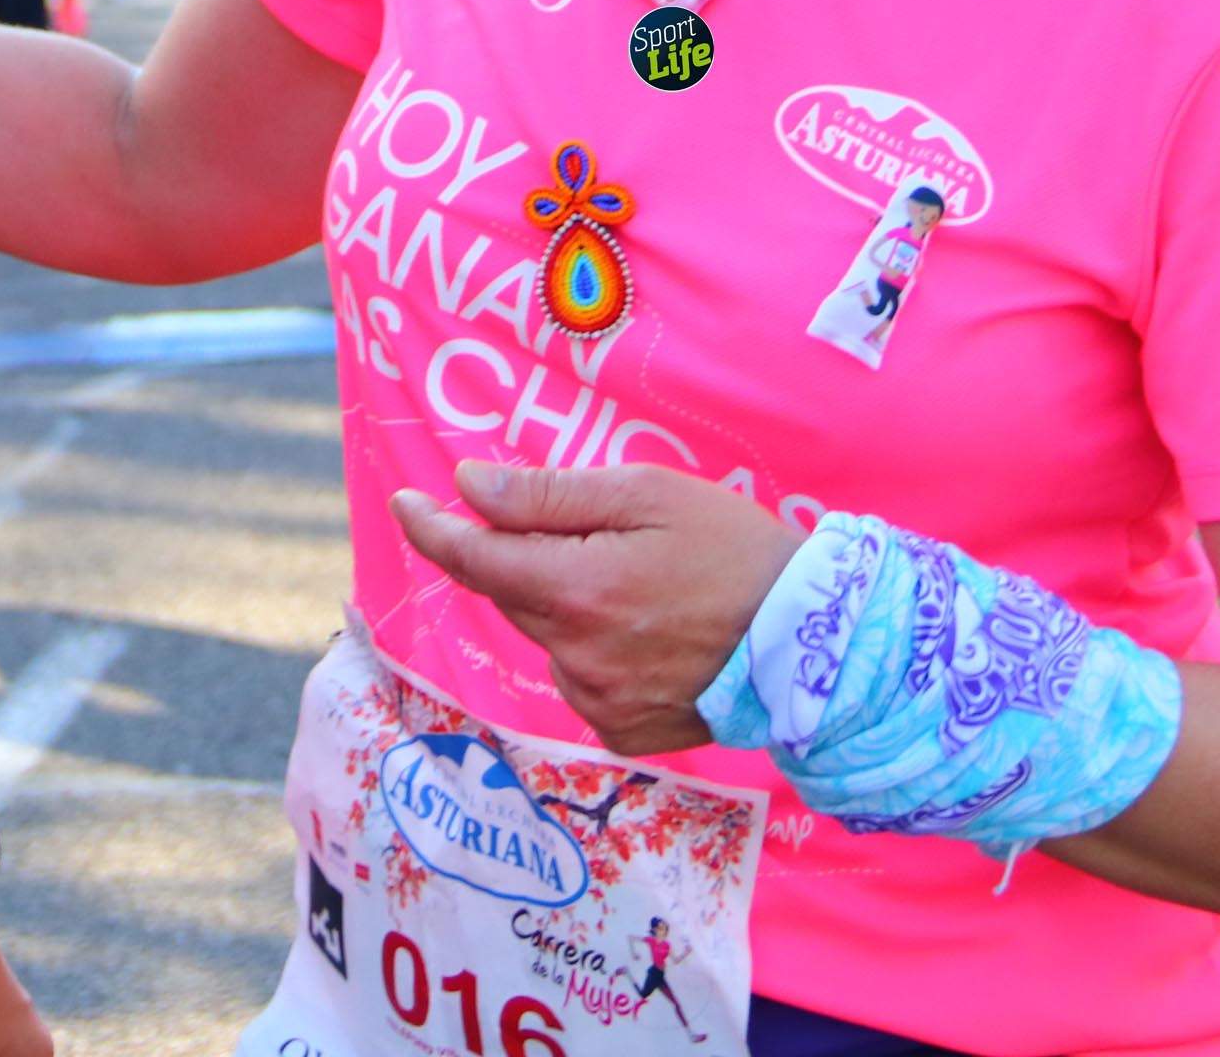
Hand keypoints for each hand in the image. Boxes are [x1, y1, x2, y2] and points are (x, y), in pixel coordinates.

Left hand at [391, 460, 804, 754]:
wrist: (813, 640)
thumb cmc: (733, 549)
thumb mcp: (645, 494)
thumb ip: (548, 496)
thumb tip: (469, 487)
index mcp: (575, 591)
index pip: (474, 560)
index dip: (433, 528)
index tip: (407, 504)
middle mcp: (575, 657)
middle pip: (513, 594)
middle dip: (528, 559)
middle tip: (593, 535)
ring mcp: (597, 703)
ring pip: (548, 637)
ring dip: (569, 606)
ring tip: (646, 589)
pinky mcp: (622, 733)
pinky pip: (582, 680)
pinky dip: (597, 651)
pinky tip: (651, 635)